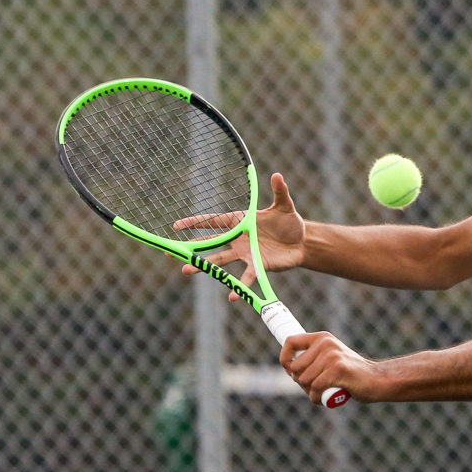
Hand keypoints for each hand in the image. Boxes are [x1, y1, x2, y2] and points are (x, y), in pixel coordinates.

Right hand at [174, 173, 304, 300]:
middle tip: (170, 253)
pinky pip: (246, 277)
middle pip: (210, 244)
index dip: (196, 222)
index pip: (214, 221)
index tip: (176, 225)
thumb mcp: (285, 205)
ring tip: (186, 270)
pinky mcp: (258, 266)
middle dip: (190, 248)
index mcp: (240, 221)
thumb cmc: (289, 221)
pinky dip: (240, 287)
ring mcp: (245, 254)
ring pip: (221, 261)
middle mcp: (238, 238)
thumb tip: (278, 175)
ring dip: (205, 267)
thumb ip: (280, 192)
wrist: (301, 242)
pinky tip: (232, 297)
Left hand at [280, 332, 385, 404]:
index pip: (291, 341)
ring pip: (304, 380)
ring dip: (311, 392)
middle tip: (315, 387)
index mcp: (322, 338)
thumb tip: (289, 368)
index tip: (289, 371)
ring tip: (324, 393)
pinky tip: (327, 399)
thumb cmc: (352, 374)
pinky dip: (318, 398)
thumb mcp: (331, 359)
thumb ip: (314, 359)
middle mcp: (326, 343)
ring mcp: (332, 356)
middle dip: (301, 383)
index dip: (284, 358)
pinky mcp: (337, 369)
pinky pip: (315, 388)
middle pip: (296, 368)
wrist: (377, 380)